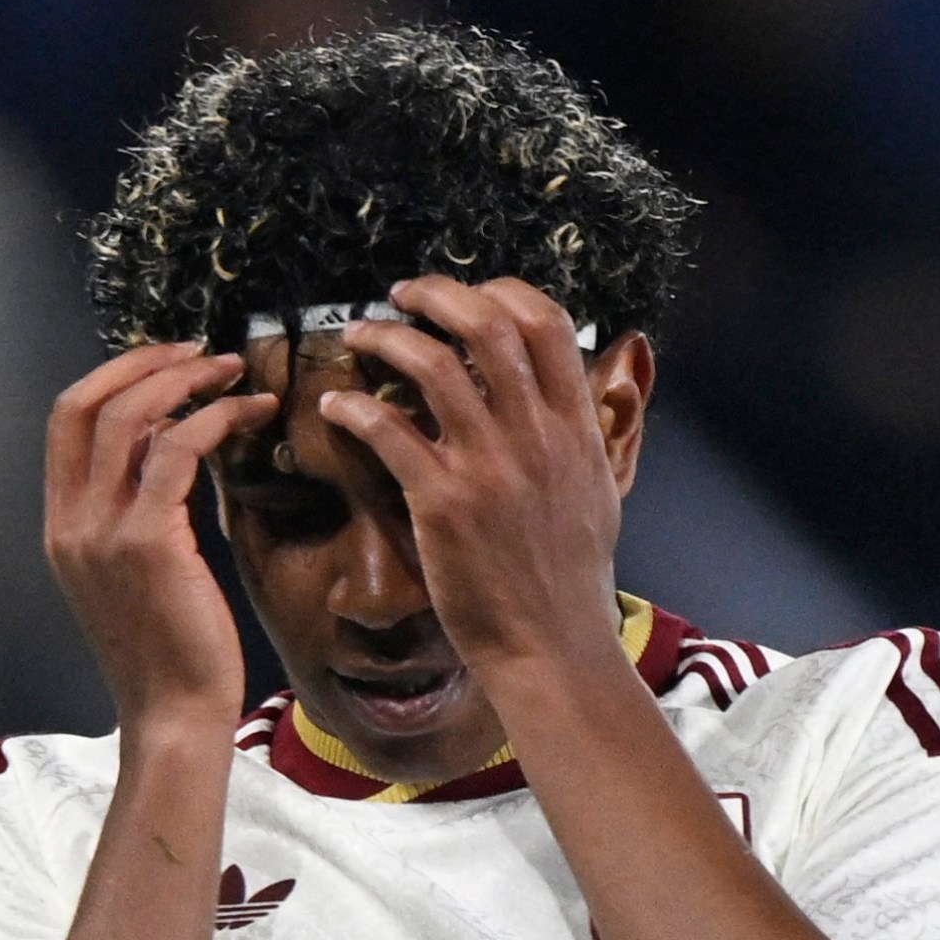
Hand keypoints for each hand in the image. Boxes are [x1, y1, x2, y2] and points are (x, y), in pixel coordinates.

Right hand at [44, 343, 278, 739]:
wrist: (173, 714)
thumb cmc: (171, 653)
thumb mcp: (139, 574)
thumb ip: (142, 512)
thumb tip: (174, 452)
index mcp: (62, 527)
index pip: (67, 420)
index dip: (115, 376)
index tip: (168, 363)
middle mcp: (71, 522)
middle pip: (87, 403)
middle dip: (148, 363)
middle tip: (205, 354)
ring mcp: (102, 530)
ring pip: (130, 416)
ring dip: (187, 382)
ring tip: (236, 375)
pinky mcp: (148, 541)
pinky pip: (177, 451)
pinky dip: (215, 420)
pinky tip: (251, 416)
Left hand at [321, 277, 637, 683]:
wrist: (553, 647)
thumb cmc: (573, 584)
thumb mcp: (602, 495)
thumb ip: (591, 437)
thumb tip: (594, 392)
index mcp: (575, 428)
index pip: (545, 323)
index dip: (501, 292)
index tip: (468, 296)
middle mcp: (535, 435)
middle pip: (488, 323)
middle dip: (438, 295)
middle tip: (404, 295)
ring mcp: (488, 467)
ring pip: (433, 364)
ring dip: (388, 338)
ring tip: (363, 337)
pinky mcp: (442, 503)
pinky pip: (389, 430)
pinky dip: (355, 408)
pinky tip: (337, 408)